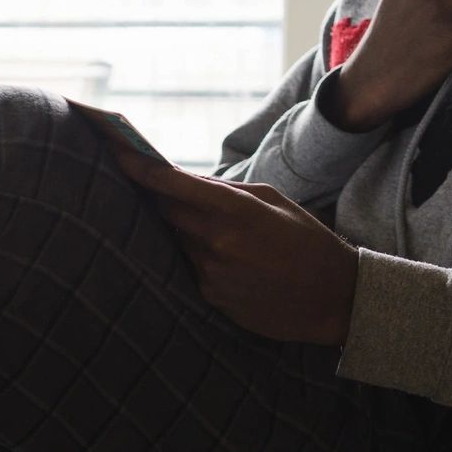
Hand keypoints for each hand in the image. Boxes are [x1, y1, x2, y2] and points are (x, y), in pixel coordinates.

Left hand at [108, 148, 359, 345]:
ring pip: (177, 241)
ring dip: (178, 230)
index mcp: (238, 210)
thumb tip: (183, 180)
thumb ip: (226, 190)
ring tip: (193, 222)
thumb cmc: (306, 241)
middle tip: (137, 181)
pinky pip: (189, 267)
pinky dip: (194, 256)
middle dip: (154, 198)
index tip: (117, 153)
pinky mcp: (211, 297)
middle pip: (166, 213)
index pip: (176, 185)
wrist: (335, 298)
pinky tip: (218, 256)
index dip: (142, 169)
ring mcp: (212, 272)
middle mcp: (219, 241)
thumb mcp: (274, 202)